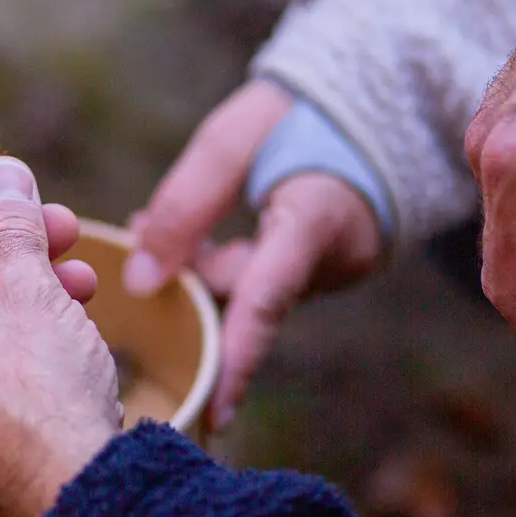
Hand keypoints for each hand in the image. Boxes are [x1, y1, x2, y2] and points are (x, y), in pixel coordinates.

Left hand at [0, 157, 115, 516]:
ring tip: (85, 282)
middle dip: (12, 255)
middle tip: (64, 231)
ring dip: (31, 295)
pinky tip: (75, 331)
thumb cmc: (39, 389)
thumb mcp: (23, 285)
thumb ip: (7, 223)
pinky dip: (29, 343)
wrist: (78, 494)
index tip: (19, 194)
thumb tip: (0, 174)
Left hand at [121, 79, 383, 425]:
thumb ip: (184, 207)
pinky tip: (194, 239)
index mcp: (315, 221)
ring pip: (248, 297)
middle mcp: (331, 262)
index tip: (211, 414)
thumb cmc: (300, 111)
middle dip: (189, 288)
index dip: (234, 360)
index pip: (265, 302)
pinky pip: (262, 286)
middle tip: (139, 244)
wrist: (377, 102)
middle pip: (244, 303)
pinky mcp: (320, 271)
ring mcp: (331, 271)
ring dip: (202, 274)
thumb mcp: (234, 138)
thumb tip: (138, 283)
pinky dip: (224, 269)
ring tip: (158, 227)